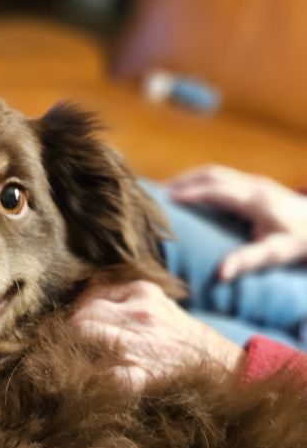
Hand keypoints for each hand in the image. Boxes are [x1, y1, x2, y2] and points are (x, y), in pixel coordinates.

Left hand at [70, 280, 243, 387]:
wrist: (223, 369)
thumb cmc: (182, 340)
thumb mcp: (158, 306)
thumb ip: (125, 302)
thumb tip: (82, 305)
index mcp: (142, 292)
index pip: (89, 295)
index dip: (75, 313)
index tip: (72, 328)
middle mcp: (139, 313)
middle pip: (79, 315)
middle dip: (67, 333)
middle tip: (65, 349)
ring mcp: (139, 344)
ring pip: (81, 335)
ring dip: (71, 351)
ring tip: (71, 363)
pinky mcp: (140, 376)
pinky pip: (100, 374)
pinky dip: (88, 379)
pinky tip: (86, 383)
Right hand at [167, 166, 306, 279]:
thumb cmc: (297, 241)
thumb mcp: (275, 253)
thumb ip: (247, 261)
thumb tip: (219, 275)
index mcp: (254, 199)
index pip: (214, 190)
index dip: (188, 193)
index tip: (163, 201)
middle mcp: (252, 185)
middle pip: (210, 174)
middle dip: (181, 183)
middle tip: (154, 196)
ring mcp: (253, 181)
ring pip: (213, 172)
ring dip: (188, 180)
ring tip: (164, 194)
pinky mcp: (253, 184)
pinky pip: (219, 178)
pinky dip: (199, 183)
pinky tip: (187, 194)